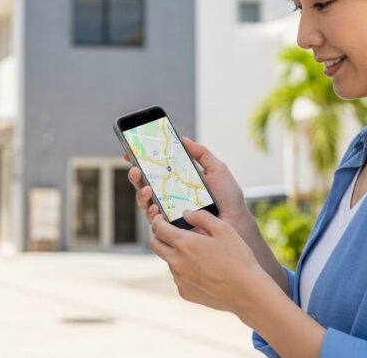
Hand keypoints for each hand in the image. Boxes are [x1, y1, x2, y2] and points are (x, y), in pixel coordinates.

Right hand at [125, 137, 250, 229]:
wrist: (236, 221)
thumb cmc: (228, 197)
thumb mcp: (217, 169)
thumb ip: (201, 153)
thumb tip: (183, 139)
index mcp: (178, 181)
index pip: (154, 169)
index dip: (140, 160)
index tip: (130, 150)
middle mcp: (169, 196)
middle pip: (144, 184)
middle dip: (135, 175)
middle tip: (135, 168)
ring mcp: (168, 213)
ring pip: (145, 202)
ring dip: (141, 193)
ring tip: (147, 188)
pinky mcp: (171, 229)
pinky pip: (154, 222)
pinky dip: (152, 213)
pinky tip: (156, 208)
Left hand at [150, 209, 268, 316]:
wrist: (246, 292)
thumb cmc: (238, 258)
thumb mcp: (224, 229)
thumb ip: (201, 217)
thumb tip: (185, 214)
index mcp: (184, 243)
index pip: (158, 228)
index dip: (158, 220)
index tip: (162, 218)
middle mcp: (176, 262)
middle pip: (155, 245)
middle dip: (158, 235)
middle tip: (168, 232)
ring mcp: (179, 279)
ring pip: (168, 261)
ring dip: (175, 254)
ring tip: (196, 253)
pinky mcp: (184, 292)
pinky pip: (178, 277)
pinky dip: (184, 271)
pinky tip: (203, 270)